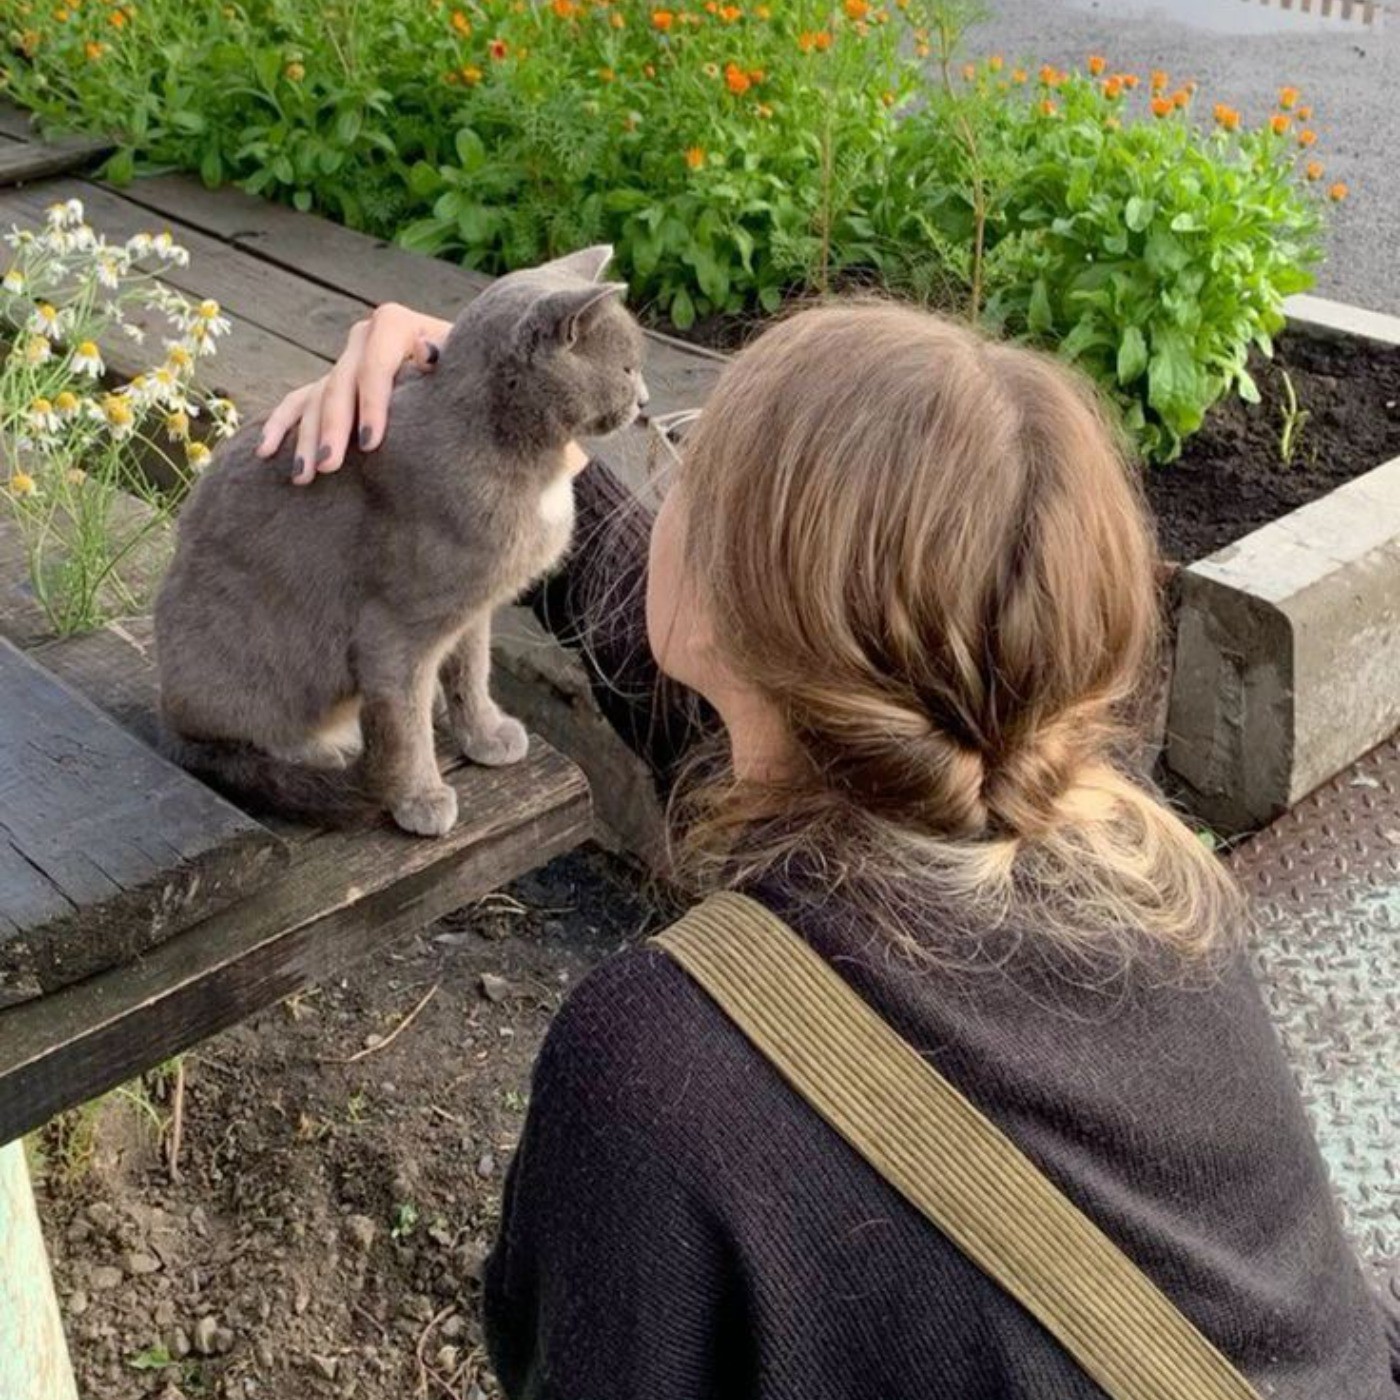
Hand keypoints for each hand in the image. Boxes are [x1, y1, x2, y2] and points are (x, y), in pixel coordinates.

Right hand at [256, 302, 450, 484]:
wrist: (466, 371)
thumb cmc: (470, 371)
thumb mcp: (464, 362)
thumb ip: (446, 356)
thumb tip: (425, 352)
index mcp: (394, 325)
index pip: (375, 367)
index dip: (371, 405)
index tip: (370, 444)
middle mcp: (363, 338)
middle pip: (339, 386)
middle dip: (333, 429)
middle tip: (330, 467)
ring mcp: (344, 361)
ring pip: (316, 399)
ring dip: (306, 438)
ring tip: (304, 477)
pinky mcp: (332, 383)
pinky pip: (298, 403)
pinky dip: (282, 426)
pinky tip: (266, 451)